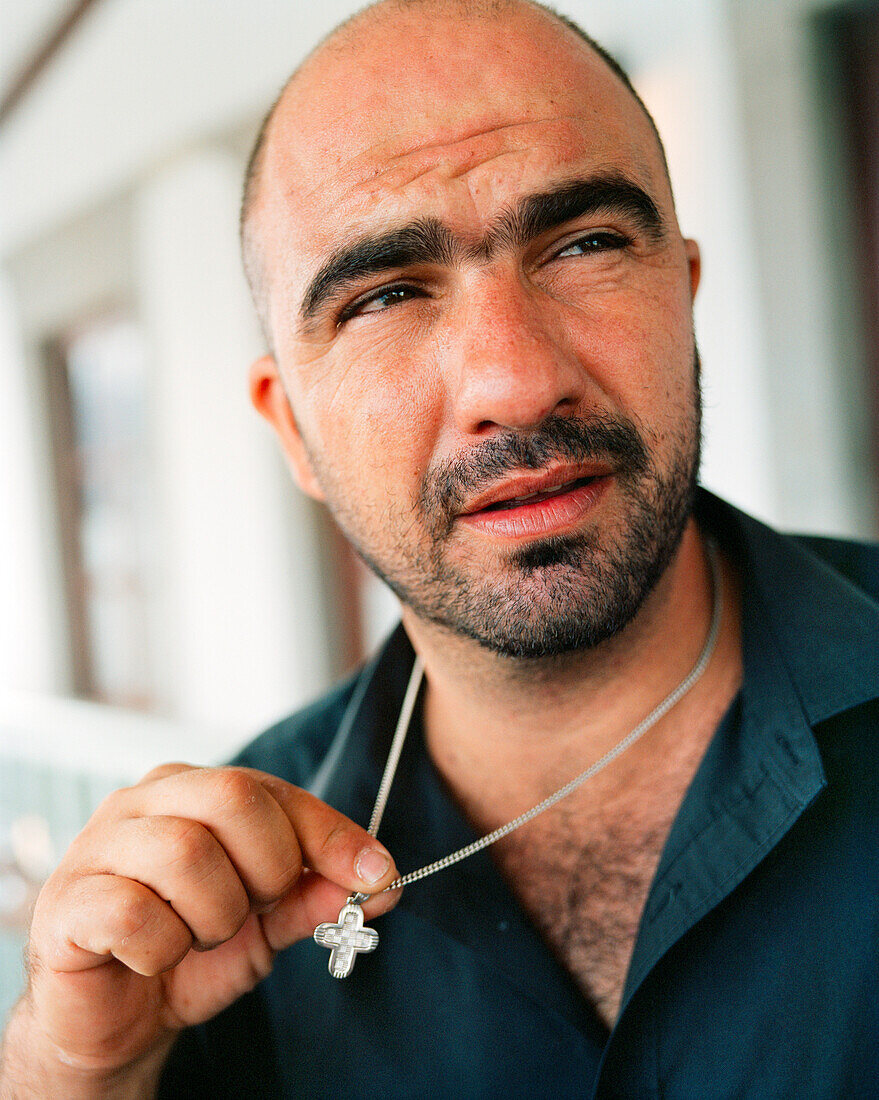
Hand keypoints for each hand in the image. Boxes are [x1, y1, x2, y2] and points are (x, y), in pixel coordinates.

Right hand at [14, 763, 399, 1082]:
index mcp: (193, 789)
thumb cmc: (190, 952)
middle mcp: (143, 801)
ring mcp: (97, 846)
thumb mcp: (269, 922)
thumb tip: (384, 880)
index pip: (273, 790)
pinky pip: (135, 914)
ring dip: (215, 916)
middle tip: (256, 911)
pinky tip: (155, 958)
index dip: (330, 834)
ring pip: (186, 853)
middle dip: (267, 869)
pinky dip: (164, 950)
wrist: (116, 1023)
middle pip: (231, 797)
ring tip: (198, 938)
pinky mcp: (66, 903)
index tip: (378, 875)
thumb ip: (317, 894)